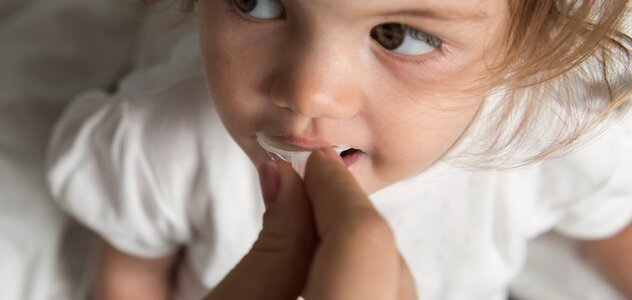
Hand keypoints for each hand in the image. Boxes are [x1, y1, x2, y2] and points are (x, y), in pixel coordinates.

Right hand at [206, 148, 416, 299]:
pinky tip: (323, 263)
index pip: (362, 242)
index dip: (337, 191)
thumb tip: (288, 177)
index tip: (312, 161)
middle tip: (304, 187)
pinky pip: (387, 297)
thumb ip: (273, 244)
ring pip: (394, 279)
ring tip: (308, 225)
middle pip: (385, 258)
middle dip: (343, 214)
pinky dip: (358, 272)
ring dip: (352, 245)